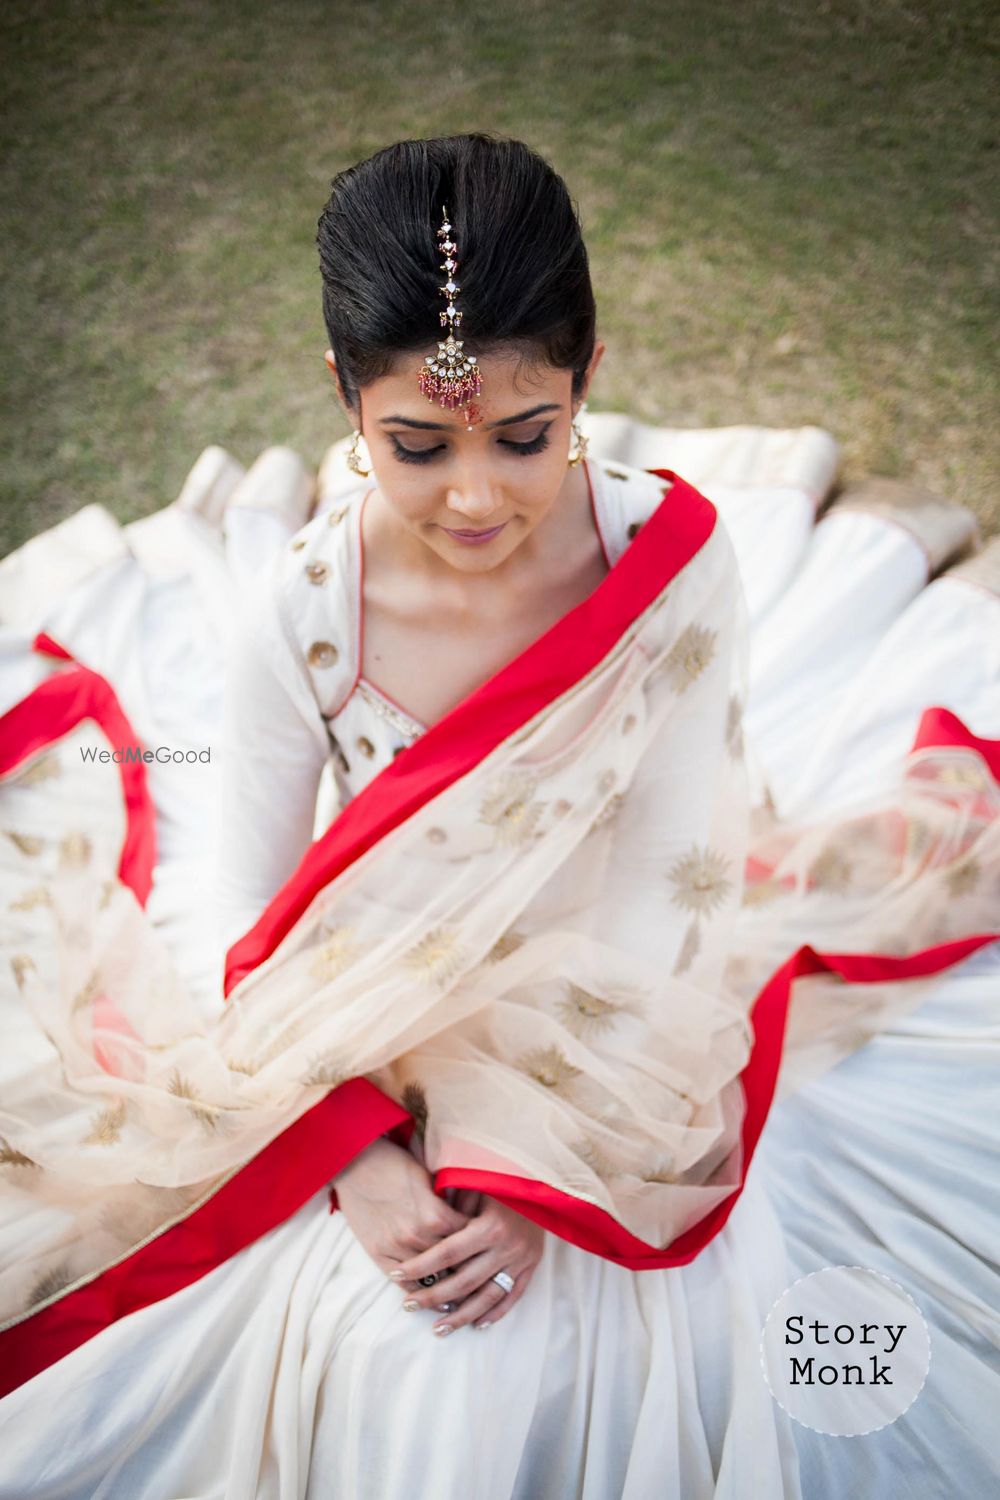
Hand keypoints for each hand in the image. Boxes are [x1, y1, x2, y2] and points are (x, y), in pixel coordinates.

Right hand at [331, 1136, 471, 1278]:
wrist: (355, 1162)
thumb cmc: (396, 1163)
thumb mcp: (429, 1178)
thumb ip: (448, 1202)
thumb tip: (471, 1216)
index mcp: (435, 1214)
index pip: (466, 1239)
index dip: (477, 1243)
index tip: (485, 1248)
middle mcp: (416, 1235)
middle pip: (450, 1262)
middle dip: (464, 1266)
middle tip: (477, 1273)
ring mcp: (394, 1246)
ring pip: (428, 1275)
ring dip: (442, 1280)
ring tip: (458, 1289)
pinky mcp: (376, 1252)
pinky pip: (402, 1282)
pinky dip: (417, 1288)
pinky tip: (428, 1292)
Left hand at [388, 1194, 544, 1335]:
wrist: (543, 1180)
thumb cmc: (501, 1178)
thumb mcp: (475, 1186)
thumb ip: (452, 1207)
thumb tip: (420, 1228)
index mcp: (489, 1226)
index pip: (447, 1253)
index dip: (421, 1265)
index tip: (397, 1273)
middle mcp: (506, 1247)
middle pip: (463, 1281)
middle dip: (433, 1295)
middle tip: (408, 1305)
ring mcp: (522, 1259)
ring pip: (487, 1297)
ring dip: (461, 1315)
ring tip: (438, 1329)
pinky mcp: (533, 1265)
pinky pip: (513, 1296)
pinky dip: (495, 1313)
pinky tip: (477, 1324)